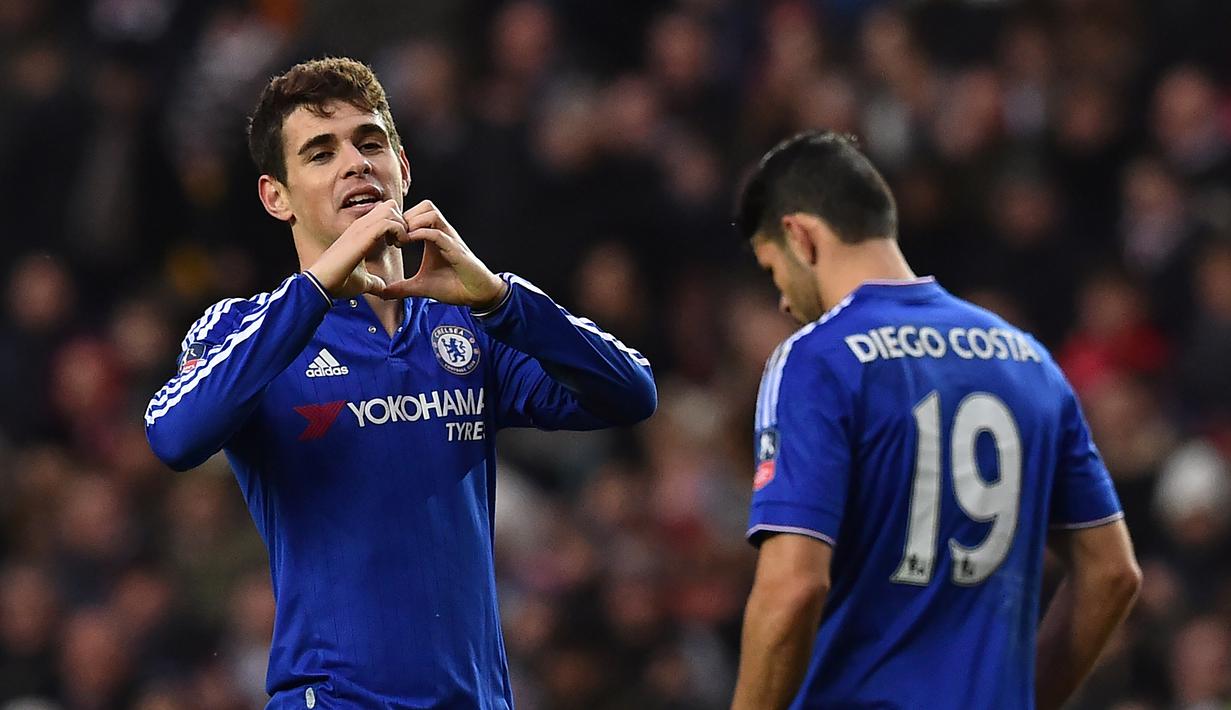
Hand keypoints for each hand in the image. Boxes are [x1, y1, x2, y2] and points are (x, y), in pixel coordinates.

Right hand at [305, 200, 406, 297]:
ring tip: (400, 243)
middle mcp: (360, 226)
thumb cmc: (337, 282)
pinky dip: (400, 232)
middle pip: (389, 206)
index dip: (396, 225)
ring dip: (402, 226)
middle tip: (402, 242)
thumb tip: (382, 288)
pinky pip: (389, 222)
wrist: (322, 284)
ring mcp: (360, 228)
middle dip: (402, 221)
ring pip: (390, 210)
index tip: (398, 244)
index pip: (383, 213)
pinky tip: (398, 246)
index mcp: (360, 233)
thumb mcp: (362, 282)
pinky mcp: (363, 235)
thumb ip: (374, 282)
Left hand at [380, 200, 505, 308]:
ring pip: (430, 212)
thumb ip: (402, 287)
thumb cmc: (453, 286)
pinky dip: (420, 234)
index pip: (417, 214)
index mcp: (434, 237)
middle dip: (406, 217)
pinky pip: (436, 233)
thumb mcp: (421, 286)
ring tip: (402, 239)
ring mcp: (449, 239)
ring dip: (412, 222)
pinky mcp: (455, 249)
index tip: (388, 238)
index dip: (400, 221)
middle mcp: (442, 233)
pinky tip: (408, 243)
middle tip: (395, 236)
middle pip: (425, 206)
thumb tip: (382, 294)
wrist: (476, 294)